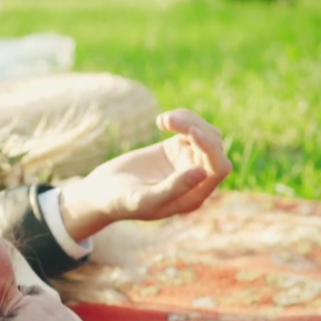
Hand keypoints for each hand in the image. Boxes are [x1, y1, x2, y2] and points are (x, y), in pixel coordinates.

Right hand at [56, 109, 231, 241]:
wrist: (102, 193)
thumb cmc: (121, 202)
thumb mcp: (144, 199)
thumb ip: (174, 189)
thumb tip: (202, 172)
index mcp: (194, 195)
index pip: (218, 168)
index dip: (210, 148)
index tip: (190, 133)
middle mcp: (196, 178)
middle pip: (214, 146)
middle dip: (196, 129)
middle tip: (167, 121)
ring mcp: (187, 161)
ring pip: (205, 133)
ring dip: (189, 121)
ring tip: (162, 120)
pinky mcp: (176, 148)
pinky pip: (190, 127)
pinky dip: (181, 118)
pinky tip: (160, 121)